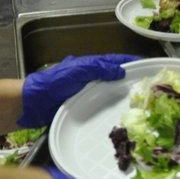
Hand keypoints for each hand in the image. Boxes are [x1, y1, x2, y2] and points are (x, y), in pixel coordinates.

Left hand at [19, 53, 135, 126]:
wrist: (31, 105)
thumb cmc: (51, 84)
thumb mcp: (76, 71)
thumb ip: (97, 68)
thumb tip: (121, 71)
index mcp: (88, 66)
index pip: (113, 61)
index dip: (129, 62)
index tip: (146, 65)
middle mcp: (89, 79)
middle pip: (113, 77)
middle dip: (130, 79)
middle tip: (148, 86)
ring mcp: (85, 95)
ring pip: (108, 93)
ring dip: (123, 96)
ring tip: (139, 102)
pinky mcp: (82, 110)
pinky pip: (100, 108)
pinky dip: (112, 110)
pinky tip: (121, 116)